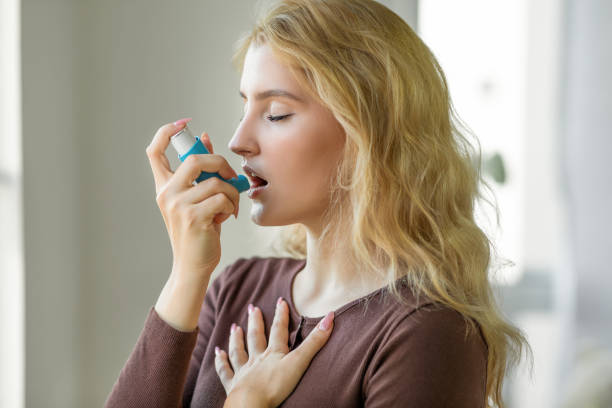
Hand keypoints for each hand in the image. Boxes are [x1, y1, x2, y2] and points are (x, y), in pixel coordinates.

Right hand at [145, 118, 240, 279]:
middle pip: (194, 158)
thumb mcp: (197, 198)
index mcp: (164, 186)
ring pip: (216, 182)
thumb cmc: (199, 231)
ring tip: (230, 206)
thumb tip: (206, 138)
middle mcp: (166, 193)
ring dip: (232, 193)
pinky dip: (232, 206)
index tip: (184, 124)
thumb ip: (201, 172)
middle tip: (232, 177)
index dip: (167, 132)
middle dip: (220, 163)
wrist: (193, 265)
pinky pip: (222, 198)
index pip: (154, 151)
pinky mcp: (193, 217)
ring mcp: (178, 205)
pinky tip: (227, 217)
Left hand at [215, 298, 334, 407]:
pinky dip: (221, 362)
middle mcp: (257, 359)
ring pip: (239, 351)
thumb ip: (315, 342)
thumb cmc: (276, 384)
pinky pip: (225, 371)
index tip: (280, 301)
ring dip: (237, 339)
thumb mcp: (299, 362)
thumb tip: (330, 317)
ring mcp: (243, 371)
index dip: (281, 316)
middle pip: (256, 337)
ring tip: (234, 327)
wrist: (252, 403)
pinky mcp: (233, 386)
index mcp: (274, 353)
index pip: (279, 330)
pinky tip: (217, 353)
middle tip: (252, 308)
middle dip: (255, 322)